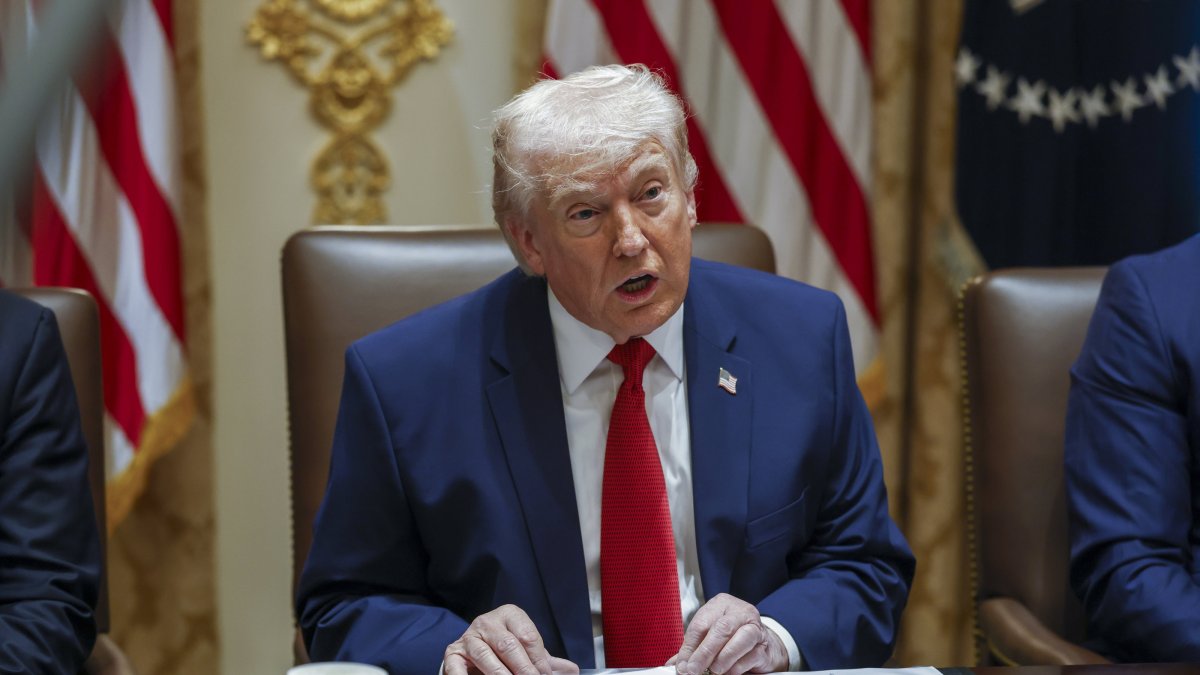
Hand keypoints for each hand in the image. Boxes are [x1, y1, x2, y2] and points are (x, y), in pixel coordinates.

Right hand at [444, 604, 579, 674]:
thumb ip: (545, 661)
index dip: (539, 660)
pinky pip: (456, 666)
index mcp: (509, 615)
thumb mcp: (526, 651)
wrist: (473, 649)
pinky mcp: (453, 653)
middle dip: (524, 669)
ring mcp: (469, 637)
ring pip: (485, 656)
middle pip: (508, 645)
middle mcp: (487, 622)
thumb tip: (572, 671)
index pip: (528, 636)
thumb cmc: (503, 649)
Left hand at [671, 594, 788, 674]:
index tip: (682, 664)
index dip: (689, 646)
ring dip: (723, 659)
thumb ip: (693, 648)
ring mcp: (755, 627)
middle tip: (693, 669)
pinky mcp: (764, 645)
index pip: (700, 624)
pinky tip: (728, 671)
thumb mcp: (709, 637)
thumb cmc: (732, 637)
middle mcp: (740, 611)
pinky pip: (751, 656)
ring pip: (740, 640)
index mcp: (721, 604)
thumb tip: (675, 664)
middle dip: (705, 652)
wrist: (763, 644)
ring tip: (714, 670)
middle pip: (721, 629)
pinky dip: (736, 667)